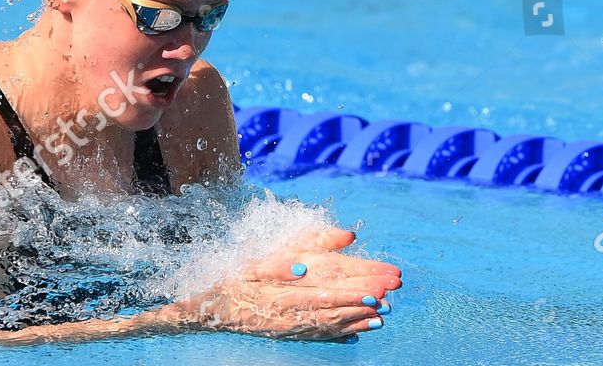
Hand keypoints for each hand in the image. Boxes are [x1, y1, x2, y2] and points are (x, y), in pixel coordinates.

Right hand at [181, 227, 400, 340]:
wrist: (216, 311)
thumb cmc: (236, 283)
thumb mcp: (252, 268)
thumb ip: (277, 266)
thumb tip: (301, 266)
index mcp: (282, 298)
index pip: (323, 297)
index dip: (349, 296)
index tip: (373, 292)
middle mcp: (289, 318)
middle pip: (331, 313)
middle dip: (360, 308)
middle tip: (387, 303)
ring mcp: (291, 329)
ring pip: (329, 327)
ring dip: (356, 322)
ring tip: (382, 318)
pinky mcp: (291, 334)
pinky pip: (320, 336)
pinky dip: (342, 333)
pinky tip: (360, 332)